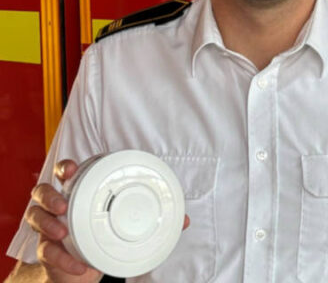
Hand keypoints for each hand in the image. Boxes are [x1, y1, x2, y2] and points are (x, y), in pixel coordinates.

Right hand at [24, 159, 191, 282]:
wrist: (81, 265)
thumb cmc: (103, 234)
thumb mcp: (126, 224)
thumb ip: (155, 219)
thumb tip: (184, 220)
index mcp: (79, 192)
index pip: (65, 173)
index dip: (65, 168)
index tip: (72, 168)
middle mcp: (60, 206)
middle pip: (42, 191)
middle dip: (50, 194)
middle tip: (64, 204)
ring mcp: (50, 227)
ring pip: (36, 216)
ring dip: (48, 222)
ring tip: (63, 231)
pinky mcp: (47, 251)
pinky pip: (47, 251)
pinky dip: (62, 258)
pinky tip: (79, 265)